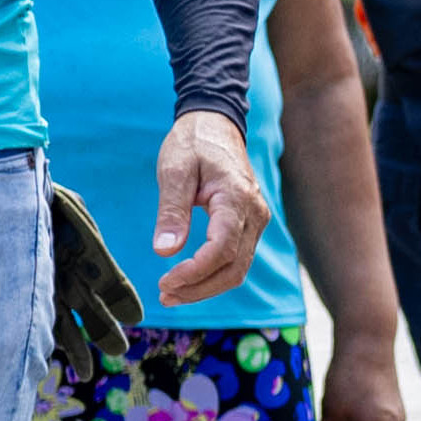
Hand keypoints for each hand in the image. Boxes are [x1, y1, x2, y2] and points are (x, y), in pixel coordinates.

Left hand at [147, 110, 269, 306]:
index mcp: (236, 198)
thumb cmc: (193, 144)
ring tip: (172, 293)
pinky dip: (213, 275)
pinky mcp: (249, 224)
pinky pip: (237, 259)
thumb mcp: (174, 171)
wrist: (216, 125)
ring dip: (206, 287)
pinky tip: (189, 280)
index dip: (195, 272)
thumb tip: (164, 251)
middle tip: (164, 295)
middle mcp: (254, 213)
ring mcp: (256, 220)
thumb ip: (171, 211)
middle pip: (234, 267)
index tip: (165, 281)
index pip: (222, 249)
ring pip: (238, 268)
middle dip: (199, 288)